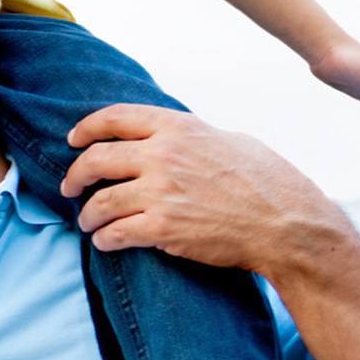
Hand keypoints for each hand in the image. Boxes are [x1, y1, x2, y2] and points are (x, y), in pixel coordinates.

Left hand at [61, 104, 353, 279]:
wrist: (289, 225)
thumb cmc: (268, 182)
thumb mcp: (229, 141)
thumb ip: (192, 136)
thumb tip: (168, 137)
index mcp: (178, 128)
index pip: (114, 118)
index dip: (86, 128)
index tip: (73, 140)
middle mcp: (162, 155)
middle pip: (96, 159)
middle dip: (76, 175)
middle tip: (70, 187)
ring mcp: (160, 192)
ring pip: (99, 201)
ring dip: (87, 214)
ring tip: (88, 222)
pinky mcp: (162, 228)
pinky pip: (115, 232)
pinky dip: (103, 239)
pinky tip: (104, 242)